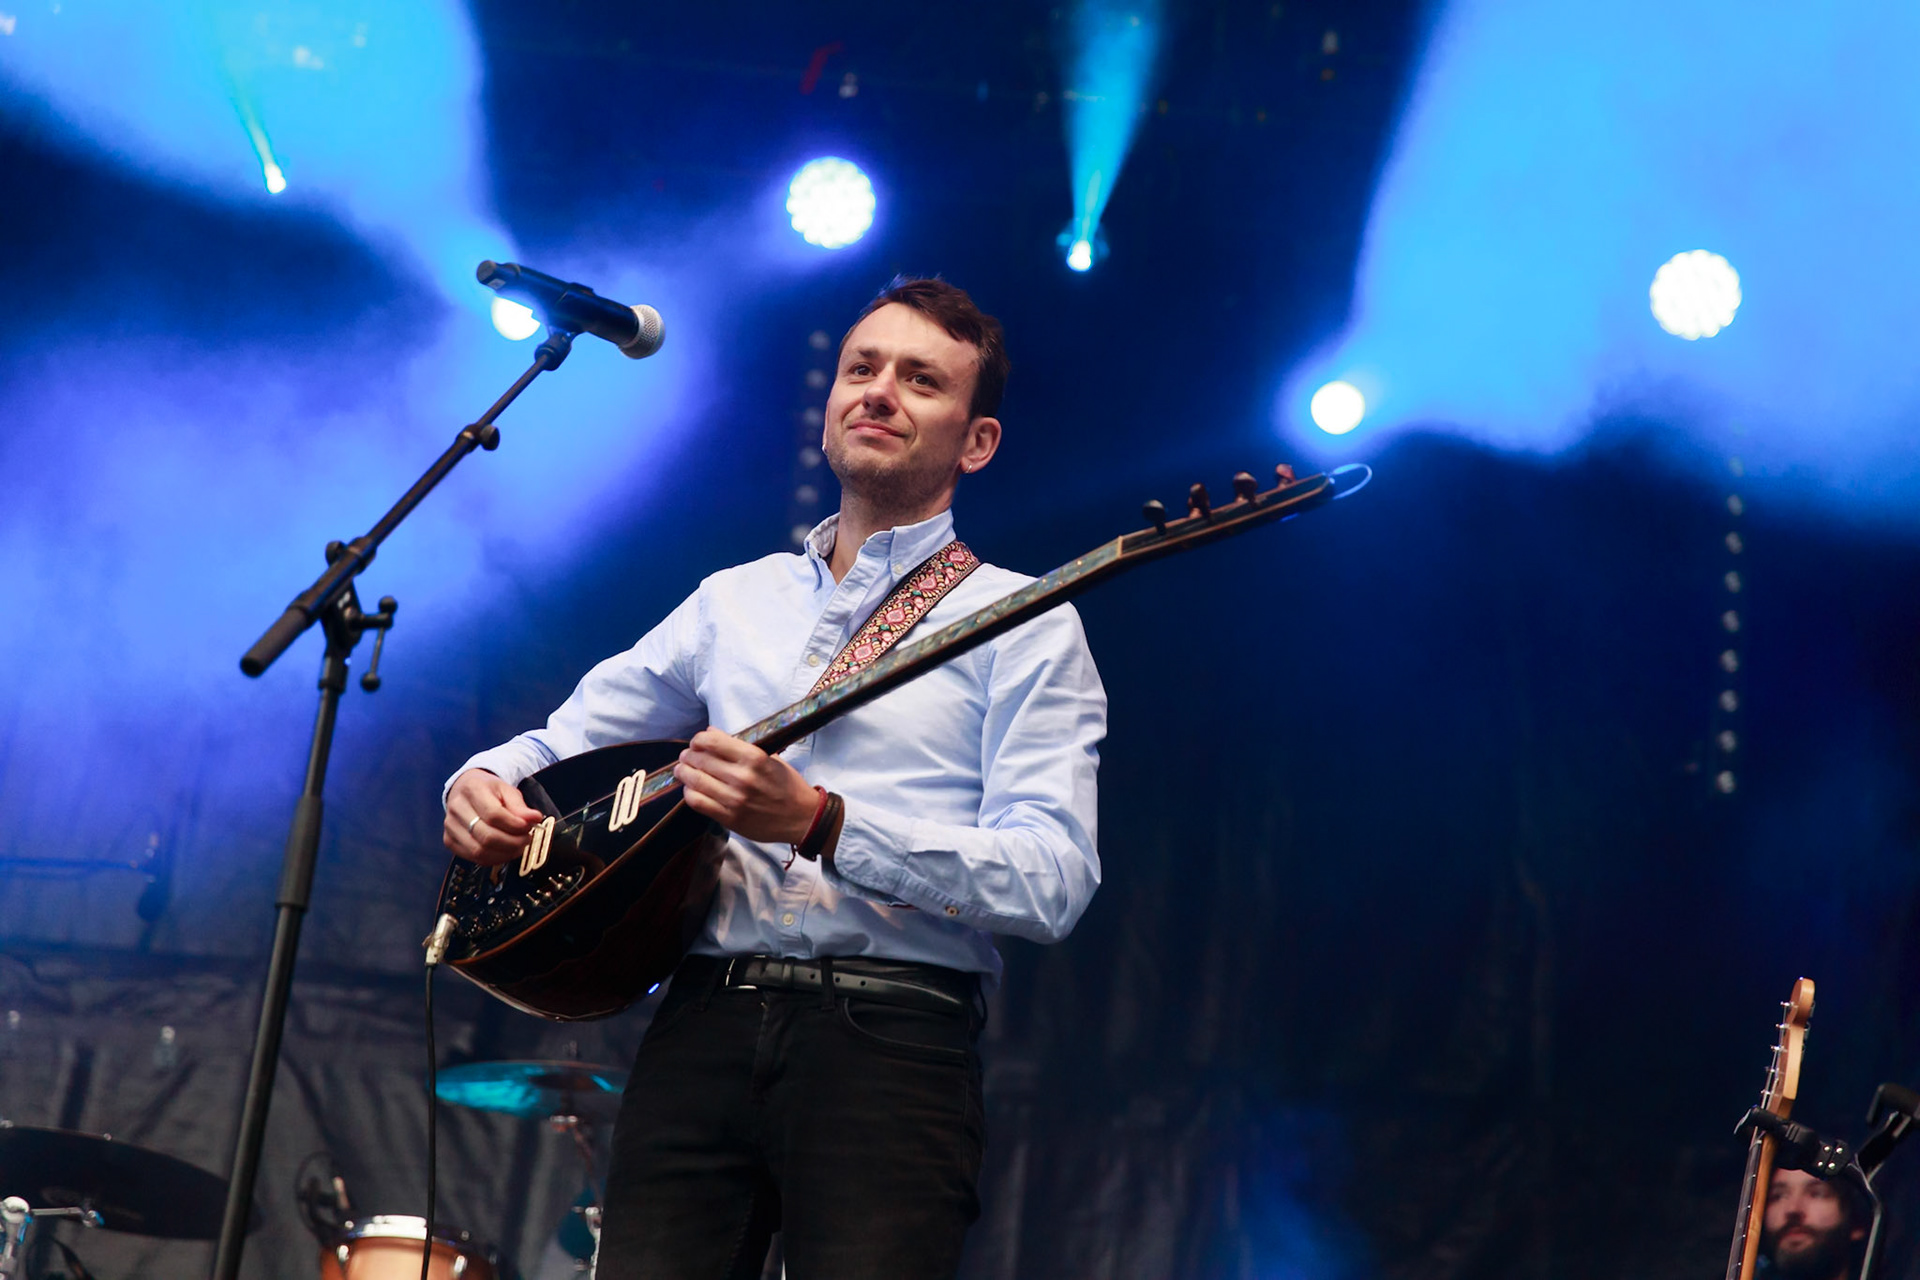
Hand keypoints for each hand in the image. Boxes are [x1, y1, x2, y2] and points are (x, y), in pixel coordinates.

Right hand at [444, 768, 544, 865]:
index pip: (494, 814)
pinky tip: (504, 851)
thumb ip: (520, 806)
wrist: (465, 790)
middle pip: (486, 836)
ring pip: (479, 851)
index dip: (514, 825)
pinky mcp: (449, 841)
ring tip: (517, 846)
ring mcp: (450, 826)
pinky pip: (473, 858)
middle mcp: (457, 808)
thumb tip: (534, 818)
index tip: (528, 827)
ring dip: (504, 853)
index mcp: (472, 789)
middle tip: (525, 839)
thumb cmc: (488, 791)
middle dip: (512, 842)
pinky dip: (493, 858)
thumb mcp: (507, 790)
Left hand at [674, 729, 819, 843]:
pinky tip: (691, 789)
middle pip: (700, 760)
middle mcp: (742, 778)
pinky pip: (698, 802)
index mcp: (754, 758)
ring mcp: (734, 799)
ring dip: (684, 772)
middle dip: (689, 755)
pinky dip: (689, 793)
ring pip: (694, 781)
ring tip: (683, 770)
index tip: (697, 742)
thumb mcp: (769, 757)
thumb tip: (710, 732)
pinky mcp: (729, 818)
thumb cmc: (787, 784)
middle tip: (687, 756)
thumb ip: (739, 745)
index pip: (712, 742)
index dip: (698, 740)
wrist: (801, 817)